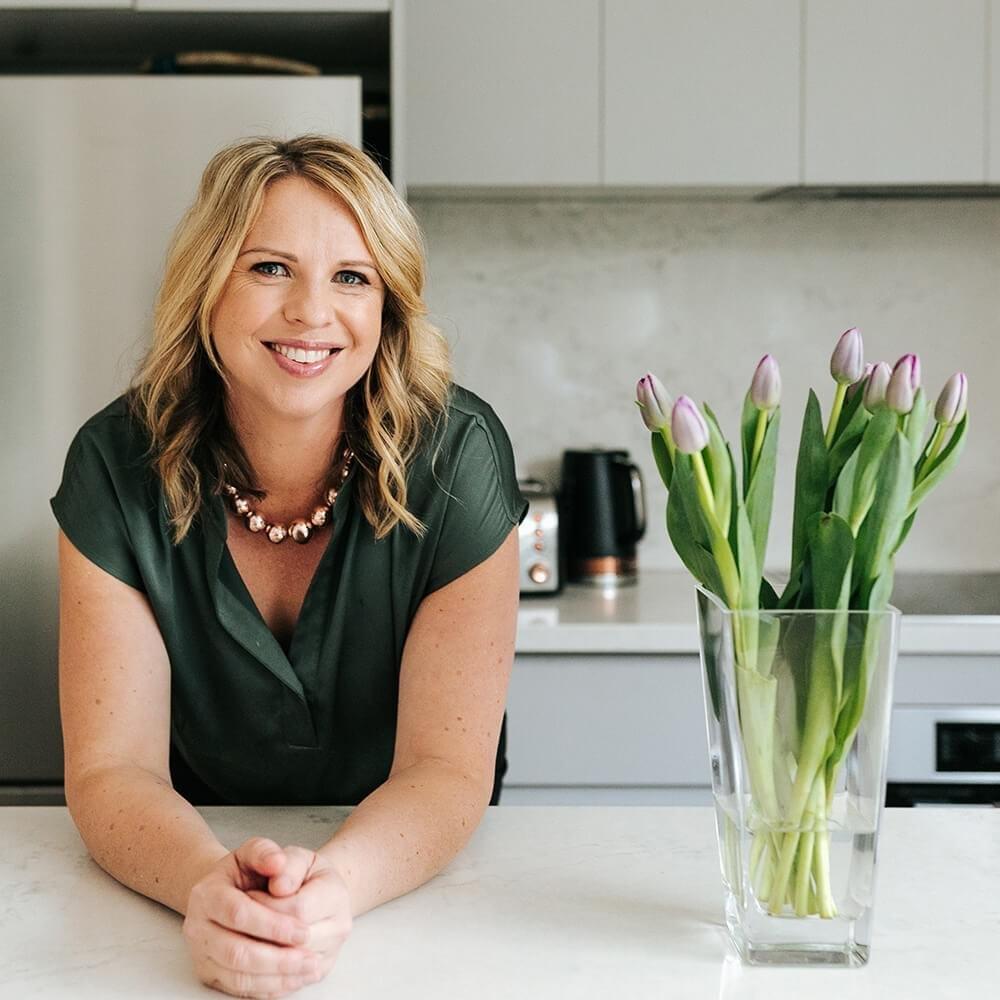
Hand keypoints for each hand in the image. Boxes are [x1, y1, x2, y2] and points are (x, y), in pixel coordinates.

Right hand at [182, 837, 321, 998]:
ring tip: (308, 969)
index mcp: (207, 894)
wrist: (227, 891)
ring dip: (276, 977)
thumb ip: (266, 852)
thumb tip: (278, 862)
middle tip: (310, 958)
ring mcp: (201, 954)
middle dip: (277, 958)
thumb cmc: (245, 872)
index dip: (272, 925)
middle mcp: (198, 927)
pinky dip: (269, 988)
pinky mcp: (210, 974)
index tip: (303, 930)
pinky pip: (239, 990)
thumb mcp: (255, 851)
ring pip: (238, 977)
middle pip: (236, 952)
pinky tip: (294, 979)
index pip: (239, 914)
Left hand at [248, 846, 352, 988]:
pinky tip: (246, 961)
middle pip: (294, 943)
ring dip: (257, 957)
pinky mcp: (318, 973)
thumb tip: (278, 884)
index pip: (298, 909)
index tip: (248, 895)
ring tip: (242, 936)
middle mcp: (340, 926)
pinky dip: (261, 980)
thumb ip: (283, 862)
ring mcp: (331, 952)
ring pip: (288, 969)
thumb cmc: (298, 873)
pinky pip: (286, 986)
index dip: (266, 906)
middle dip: (259, 933)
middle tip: (238, 919)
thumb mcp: (291, 856)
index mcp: (335, 893)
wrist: (313, 891)